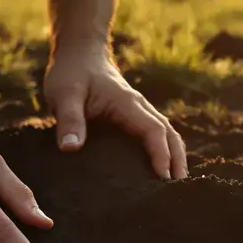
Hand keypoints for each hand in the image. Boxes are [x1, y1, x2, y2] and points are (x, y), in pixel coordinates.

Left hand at [43, 49, 187, 179]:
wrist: (78, 53)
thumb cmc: (71, 73)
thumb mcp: (64, 95)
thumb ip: (69, 120)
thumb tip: (70, 149)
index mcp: (127, 102)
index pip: (153, 130)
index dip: (161, 154)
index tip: (163, 178)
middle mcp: (139, 106)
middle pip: (169, 133)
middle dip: (177, 160)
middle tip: (179, 189)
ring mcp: (138, 110)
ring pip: (167, 133)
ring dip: (175, 156)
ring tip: (175, 184)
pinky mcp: (133, 115)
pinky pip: (155, 133)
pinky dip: (165, 150)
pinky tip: (161, 169)